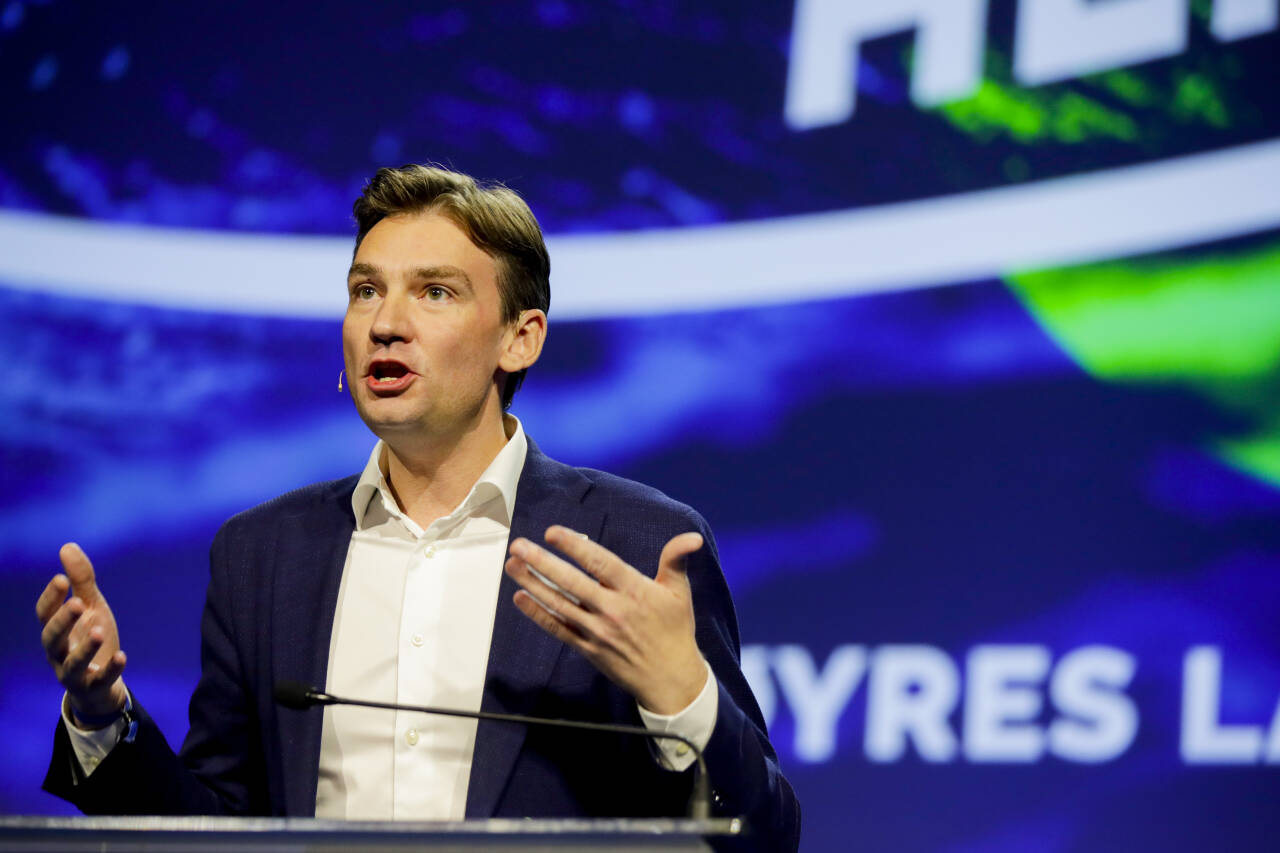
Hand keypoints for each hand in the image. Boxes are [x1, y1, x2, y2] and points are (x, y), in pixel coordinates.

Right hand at [36, 543, 127, 723]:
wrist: (101, 683)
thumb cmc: (92, 637)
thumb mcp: (91, 607)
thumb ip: (81, 581)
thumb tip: (67, 546)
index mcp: (57, 631)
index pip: (45, 614)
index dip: (51, 598)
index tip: (61, 579)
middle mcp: (59, 653)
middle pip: (52, 639)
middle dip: (62, 621)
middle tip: (77, 603)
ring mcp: (74, 673)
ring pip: (72, 664)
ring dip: (85, 648)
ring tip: (99, 631)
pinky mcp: (93, 687)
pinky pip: (100, 680)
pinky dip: (110, 669)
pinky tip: (123, 656)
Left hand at [505, 526, 707, 714]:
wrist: (671, 680)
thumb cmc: (675, 631)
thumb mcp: (680, 593)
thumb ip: (676, 560)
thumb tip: (691, 537)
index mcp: (635, 591)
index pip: (600, 563)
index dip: (575, 546)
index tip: (552, 533)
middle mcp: (613, 610)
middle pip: (572, 582)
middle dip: (542, 562)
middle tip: (518, 545)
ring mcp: (598, 631)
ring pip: (560, 603)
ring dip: (533, 583)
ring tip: (512, 565)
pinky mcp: (588, 649)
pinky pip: (559, 629)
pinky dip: (538, 614)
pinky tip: (520, 598)